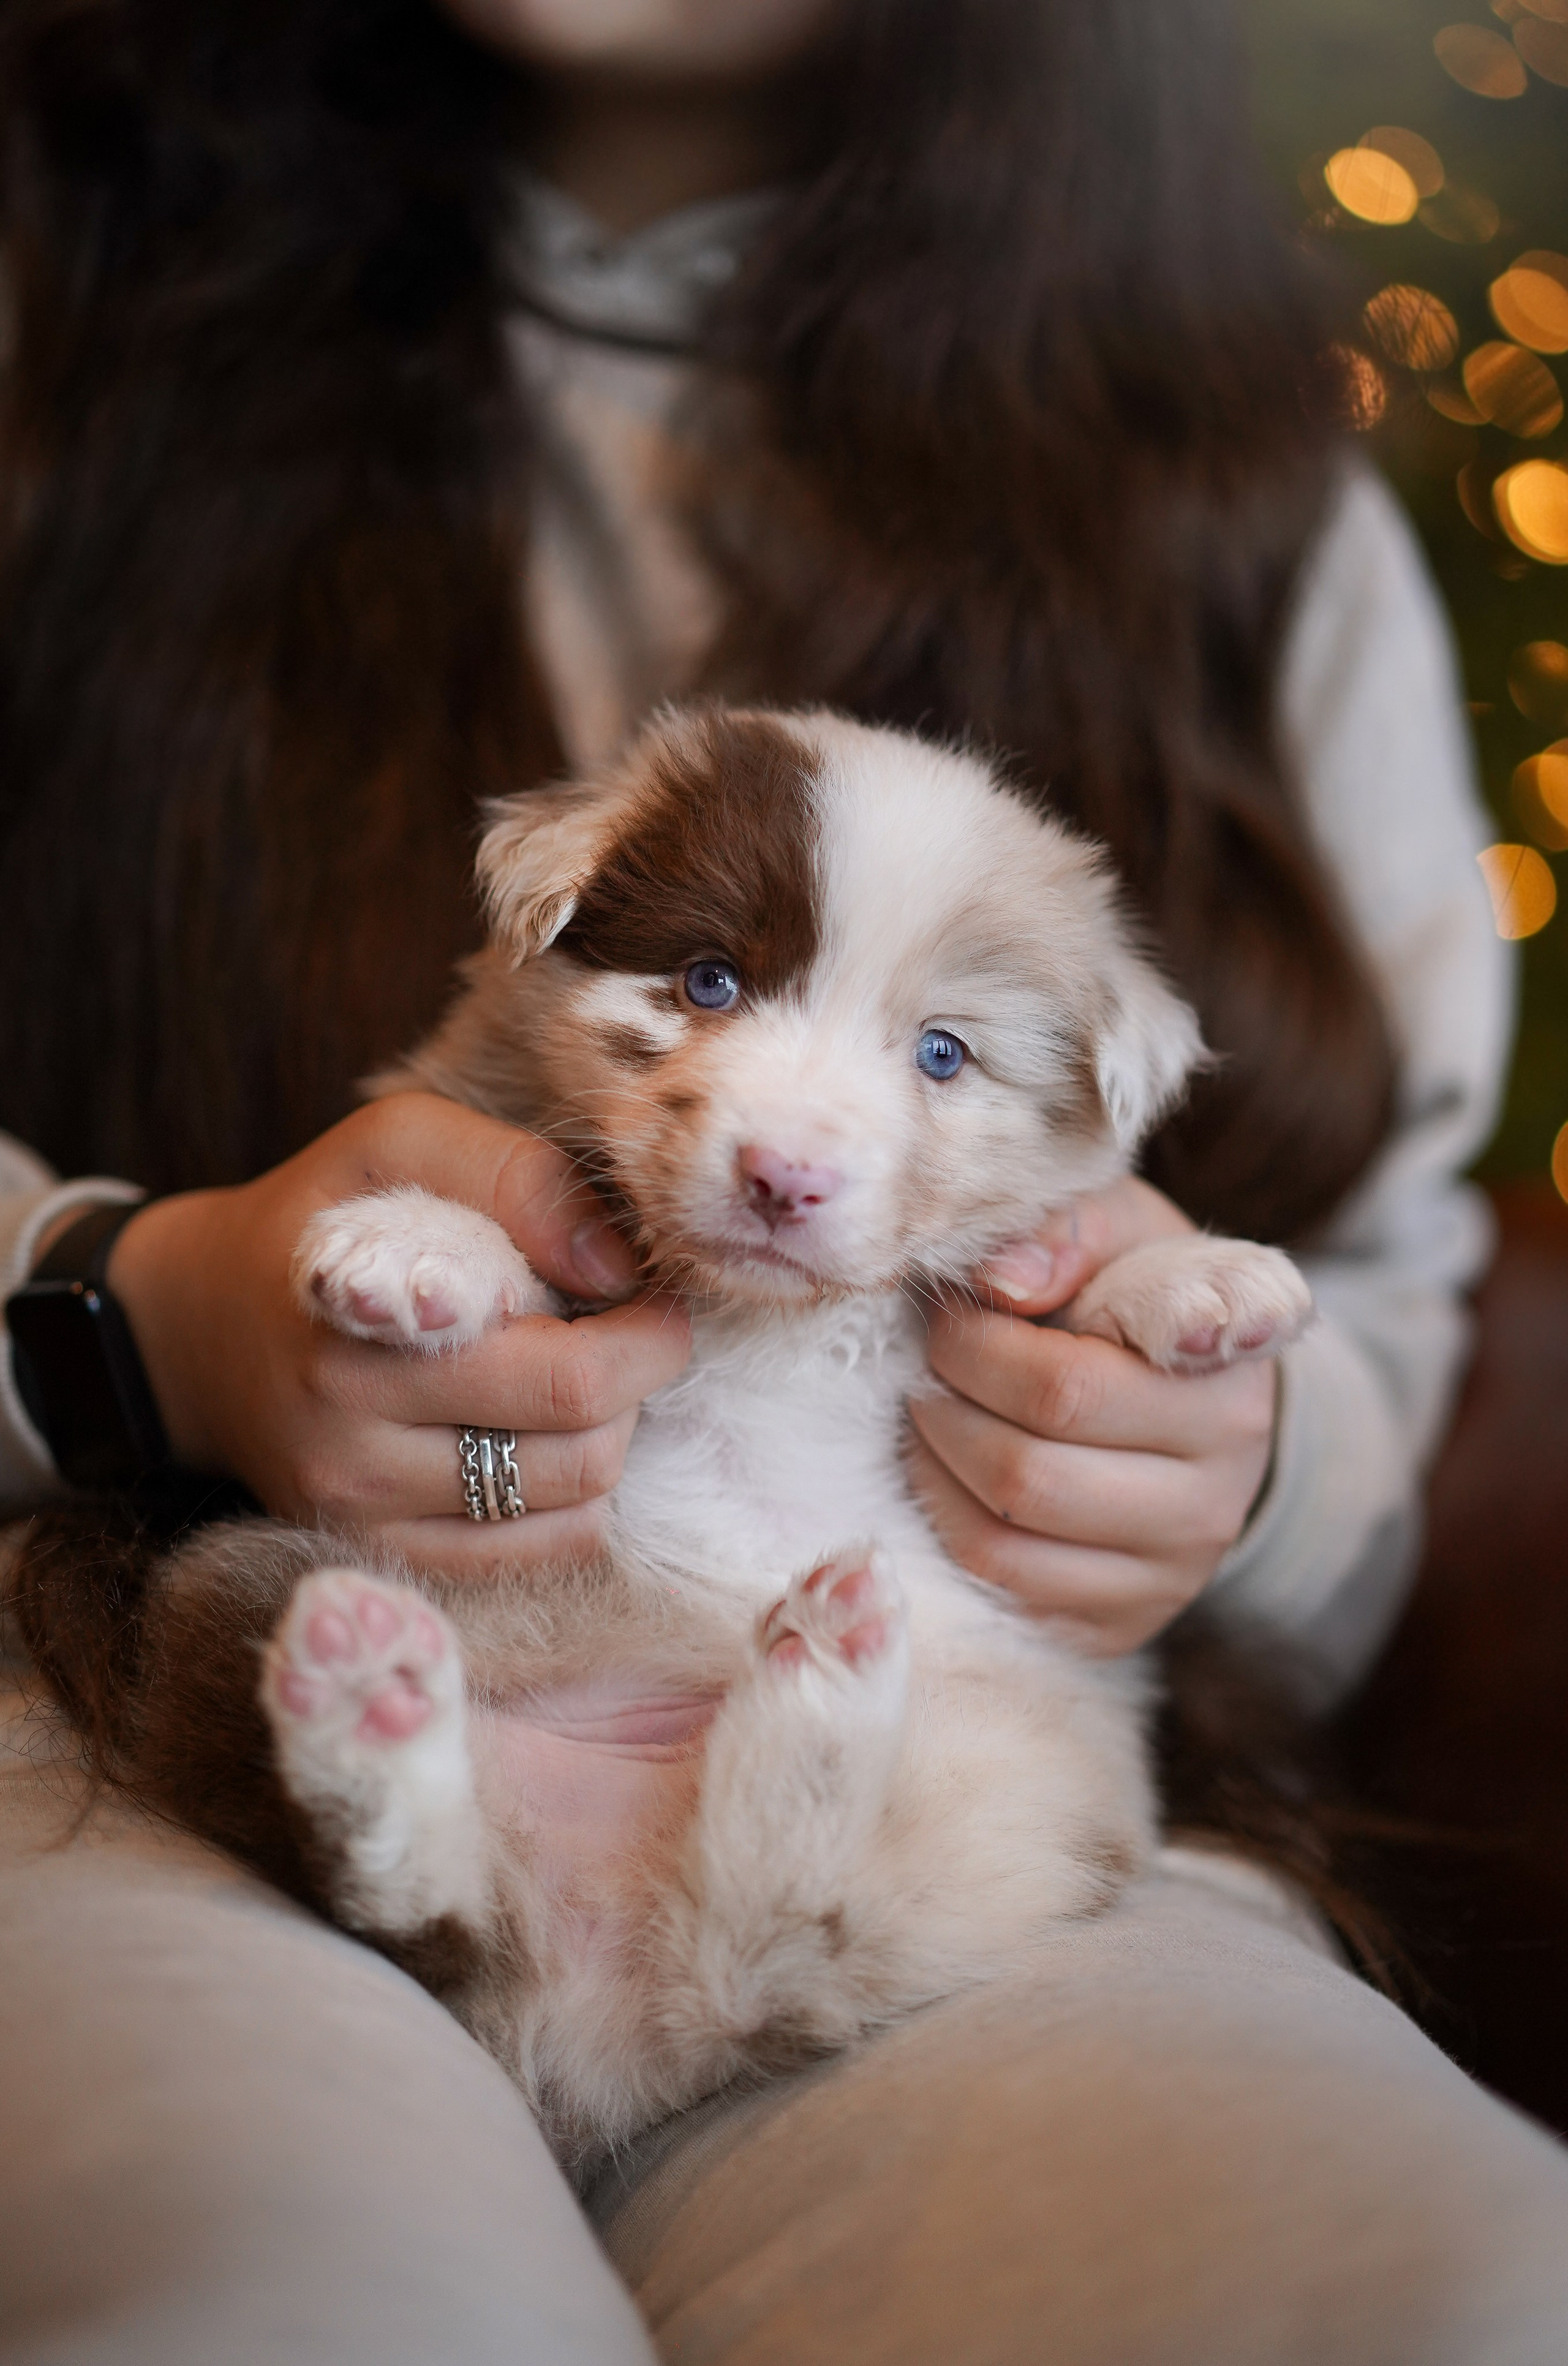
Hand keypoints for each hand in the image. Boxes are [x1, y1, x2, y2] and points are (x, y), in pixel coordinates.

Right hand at [107, 1093, 691, 1573]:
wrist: (196, 1328)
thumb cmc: (316, 1220)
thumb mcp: (396, 1142)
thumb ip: (515, 1176)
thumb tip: (618, 1265)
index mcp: (361, 1337)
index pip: (565, 1376)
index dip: (643, 1336)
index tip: (644, 1292)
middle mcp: (353, 1450)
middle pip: (585, 1451)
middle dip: (635, 1384)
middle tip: (623, 1329)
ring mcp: (365, 1523)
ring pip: (574, 1513)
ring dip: (605, 1440)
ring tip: (571, 1376)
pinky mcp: (380, 1561)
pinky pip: (537, 1557)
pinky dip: (570, 1500)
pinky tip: (539, 1435)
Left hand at [906, 1179, 1276, 1654]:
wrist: (1196, 1402)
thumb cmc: (1142, 1296)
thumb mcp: (1123, 1233)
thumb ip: (1070, 1233)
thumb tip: (997, 1282)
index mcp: (1223, 1394)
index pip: (1067, 1389)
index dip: (980, 1346)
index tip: (956, 1309)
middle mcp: (1213, 1500)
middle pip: (1025, 1471)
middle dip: (945, 1403)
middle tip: (927, 1357)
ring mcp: (1168, 1576)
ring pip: (1001, 1542)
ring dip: (933, 1467)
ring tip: (930, 1407)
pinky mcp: (1119, 1626)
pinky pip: (999, 1592)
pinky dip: (945, 1525)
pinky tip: (944, 1469)